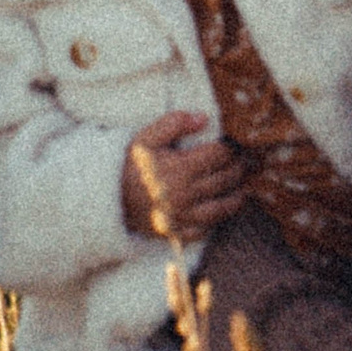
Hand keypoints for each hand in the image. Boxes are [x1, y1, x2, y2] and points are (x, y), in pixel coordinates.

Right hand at [121, 111, 245, 239]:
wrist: (107, 198)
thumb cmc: (129, 164)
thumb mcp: (146, 137)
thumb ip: (174, 123)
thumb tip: (204, 117)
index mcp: (179, 168)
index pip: (219, 156)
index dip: (232, 148)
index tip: (237, 144)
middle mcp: (185, 194)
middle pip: (224, 180)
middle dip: (238, 168)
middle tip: (244, 162)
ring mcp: (182, 216)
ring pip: (221, 208)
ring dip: (236, 196)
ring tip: (242, 187)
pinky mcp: (176, 232)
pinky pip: (205, 229)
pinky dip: (217, 220)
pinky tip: (220, 210)